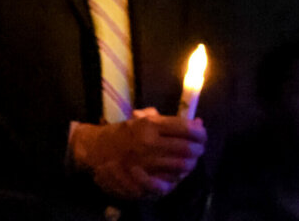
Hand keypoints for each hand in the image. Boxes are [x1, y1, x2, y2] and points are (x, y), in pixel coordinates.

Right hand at [71, 107, 205, 199]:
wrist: (96, 149)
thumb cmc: (122, 132)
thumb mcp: (142, 119)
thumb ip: (169, 121)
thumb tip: (198, 123)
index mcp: (150, 125)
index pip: (186, 128)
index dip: (200, 132)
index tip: (201, 134)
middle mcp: (149, 142)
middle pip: (188, 148)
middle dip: (199, 149)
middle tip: (198, 149)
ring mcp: (146, 161)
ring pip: (182, 165)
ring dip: (190, 163)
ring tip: (189, 160)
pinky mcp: (143, 177)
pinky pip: (170, 180)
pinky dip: (177, 177)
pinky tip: (176, 172)